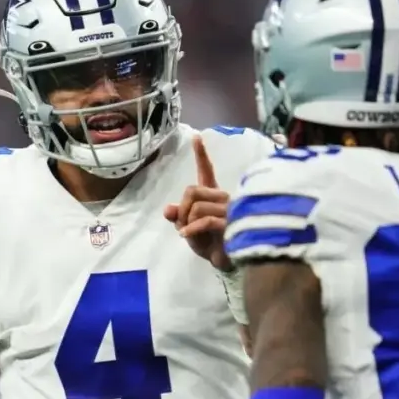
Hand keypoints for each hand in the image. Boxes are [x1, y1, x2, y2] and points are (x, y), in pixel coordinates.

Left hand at [163, 134, 232, 271]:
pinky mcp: (229, 224)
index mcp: (213, 196)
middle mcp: (222, 198)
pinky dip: (191, 229)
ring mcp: (228, 210)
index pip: (206, 172)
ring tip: (189, 234)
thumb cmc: (209, 242)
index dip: (201, 155)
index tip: (196, 137)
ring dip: (186, 222)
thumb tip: (168, 209)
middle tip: (183, 225)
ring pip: (196, 206)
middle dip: (182, 209)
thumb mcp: (188, 228)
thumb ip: (179, 217)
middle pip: (192, 190)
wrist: (225, 261)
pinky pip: (205, 220)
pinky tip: (186, 236)